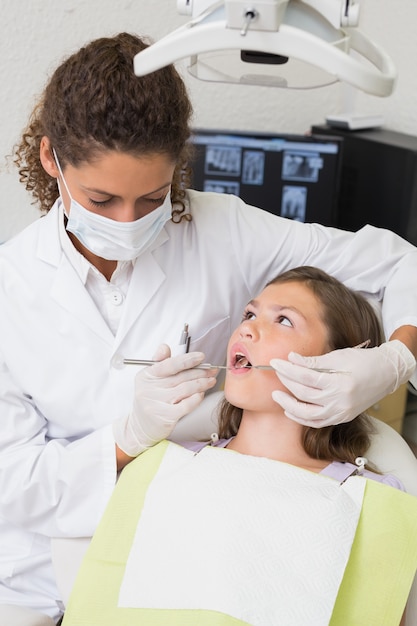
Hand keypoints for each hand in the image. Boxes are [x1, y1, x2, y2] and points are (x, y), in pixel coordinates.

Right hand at [113, 344, 217, 455]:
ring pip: (186, 389)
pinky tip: (201, 394)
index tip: (201, 357)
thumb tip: (164, 347)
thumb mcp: (150, 379)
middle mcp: (149, 389)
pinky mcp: (166, 417)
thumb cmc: (150, 400)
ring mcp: (157, 403)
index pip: (169, 364)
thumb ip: (159, 362)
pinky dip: (197, 398)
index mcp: (146, 376)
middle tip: (212, 370)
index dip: (187, 360)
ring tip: (211, 381)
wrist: (141, 427)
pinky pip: (187, 404)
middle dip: (200, 372)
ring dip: (202, 384)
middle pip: (181, 377)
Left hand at [270, 340, 414, 427]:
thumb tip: (291, 359)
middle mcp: (341, 402)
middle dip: (287, 383)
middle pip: (304, 395)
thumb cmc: (363, 361)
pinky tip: (290, 411)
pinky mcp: (343, 417)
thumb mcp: (338, 356)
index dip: (288, 369)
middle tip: (275, 373)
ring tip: (277, 395)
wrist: (386, 373)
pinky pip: (318, 423)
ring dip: (289, 406)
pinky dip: (302, 418)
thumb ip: (314, 361)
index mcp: (340, 383)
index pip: (306, 377)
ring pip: (309, 415)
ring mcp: (342, 413)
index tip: (276, 362)